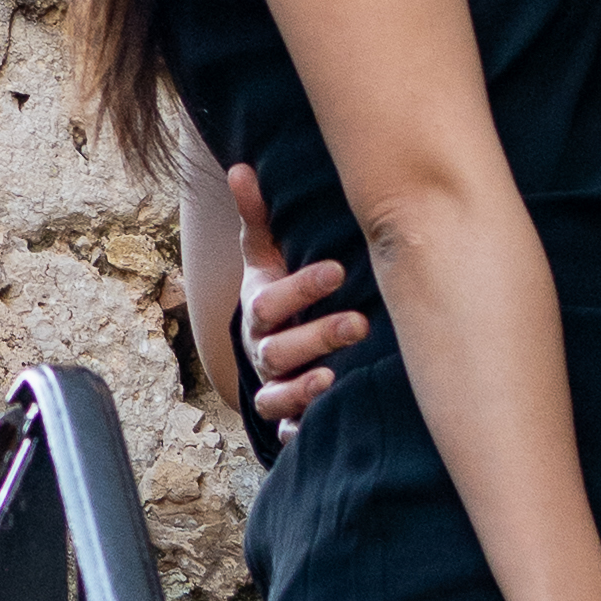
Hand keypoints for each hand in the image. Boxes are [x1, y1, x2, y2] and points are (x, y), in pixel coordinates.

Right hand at [229, 155, 375, 430]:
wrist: (268, 348)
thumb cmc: (278, 294)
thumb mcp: (265, 257)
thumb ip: (257, 218)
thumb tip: (240, 167)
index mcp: (258, 311)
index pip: (270, 302)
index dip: (302, 287)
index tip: (339, 270)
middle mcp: (260, 352)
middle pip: (276, 351)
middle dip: (316, 336)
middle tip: (360, 323)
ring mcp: (272, 387)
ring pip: (274, 396)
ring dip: (301, 390)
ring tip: (333, 379)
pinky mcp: (287, 419)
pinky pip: (285, 432)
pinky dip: (297, 432)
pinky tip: (320, 425)